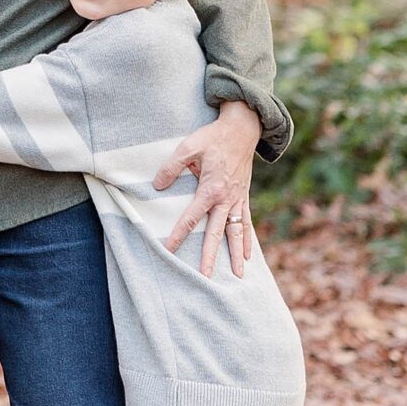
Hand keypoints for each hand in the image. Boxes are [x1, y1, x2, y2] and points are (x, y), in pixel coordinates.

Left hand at [155, 100, 261, 276]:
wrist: (242, 129)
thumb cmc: (213, 138)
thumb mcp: (188, 147)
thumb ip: (172, 167)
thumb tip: (158, 186)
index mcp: (211, 188)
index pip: (191, 217)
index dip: (179, 234)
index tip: (170, 250)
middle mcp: (226, 198)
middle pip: (216, 232)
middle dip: (210, 256)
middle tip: (204, 276)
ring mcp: (238, 200)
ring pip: (236, 233)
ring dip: (236, 254)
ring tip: (237, 275)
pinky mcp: (243, 197)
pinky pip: (246, 223)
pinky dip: (247, 240)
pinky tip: (248, 256)